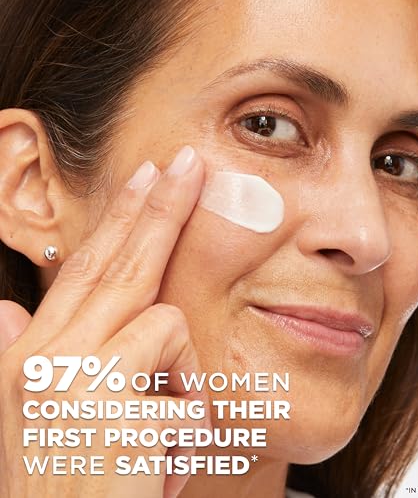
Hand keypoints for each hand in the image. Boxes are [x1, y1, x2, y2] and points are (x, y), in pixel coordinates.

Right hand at [0, 146, 206, 497]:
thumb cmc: (65, 486)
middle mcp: (45, 355)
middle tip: (185, 162)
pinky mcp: (115, 408)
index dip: (119, 220)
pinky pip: (188, 390)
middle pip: (119, 262)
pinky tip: (162, 460)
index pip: (85, 268)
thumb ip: (23, 358)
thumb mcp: (39, 420)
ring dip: (179, 380)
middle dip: (157, 207)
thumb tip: (3, 310)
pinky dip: (188, 423)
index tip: (146, 178)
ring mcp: (77, 378)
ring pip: (165, 323)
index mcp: (32, 353)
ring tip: (158, 434)